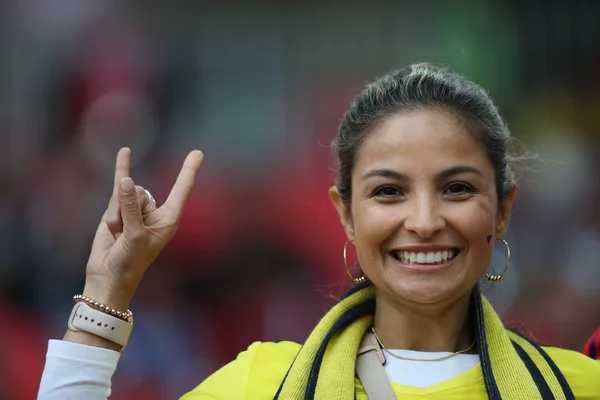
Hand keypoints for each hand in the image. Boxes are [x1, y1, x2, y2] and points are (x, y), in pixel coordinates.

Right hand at [83, 147, 203, 309]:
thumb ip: (131, 207)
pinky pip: (118, 185)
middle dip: (127, 210)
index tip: (197, 153)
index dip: (188, 171)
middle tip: (125, 234)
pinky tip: (125, 152)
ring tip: (116, 234)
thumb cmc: (129, 261)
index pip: (181, 190)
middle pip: (140, 192)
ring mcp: (135, 209)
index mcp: (169, 219)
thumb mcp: (135, 235)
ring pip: (123, 195)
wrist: (107, 276)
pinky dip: (121, 168)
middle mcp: (155, 212)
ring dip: (115, 214)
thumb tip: (125, 181)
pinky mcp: (117, 209)